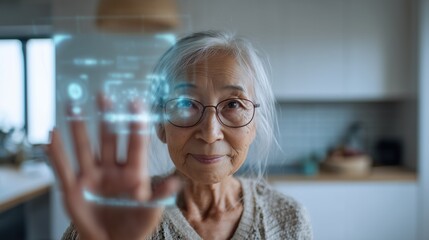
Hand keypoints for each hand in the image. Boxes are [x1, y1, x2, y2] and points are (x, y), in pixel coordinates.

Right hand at [47, 96, 179, 239]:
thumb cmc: (135, 226)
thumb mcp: (150, 211)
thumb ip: (160, 195)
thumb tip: (176, 181)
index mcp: (134, 173)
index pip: (135, 143)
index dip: (135, 123)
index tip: (135, 102)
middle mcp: (112, 169)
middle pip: (108, 138)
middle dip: (106, 117)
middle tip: (104, 94)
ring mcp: (92, 176)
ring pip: (85, 147)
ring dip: (79, 127)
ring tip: (74, 105)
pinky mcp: (74, 188)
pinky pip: (63, 168)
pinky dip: (56, 153)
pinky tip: (51, 135)